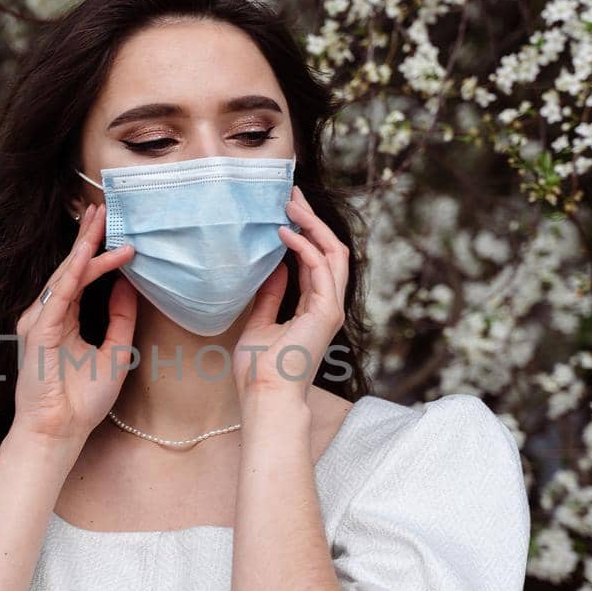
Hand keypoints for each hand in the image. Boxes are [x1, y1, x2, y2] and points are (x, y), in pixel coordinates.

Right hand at [10, 209, 136, 443]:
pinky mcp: (39, 330)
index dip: (98, 254)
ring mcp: (40, 320)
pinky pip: (59, 293)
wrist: (59, 431)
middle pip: (70, 267)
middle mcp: (47, 315)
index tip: (118, 234)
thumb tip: (129, 285)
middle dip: (87, 237)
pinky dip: (75, 272)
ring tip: (99, 220)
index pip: (80, 277)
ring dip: (83, 246)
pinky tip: (88, 253)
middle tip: (102, 208)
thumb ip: (120, 318)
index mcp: (62, 320)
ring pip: (65, 274)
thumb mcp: (114, 352)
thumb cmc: (82, 401)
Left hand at [232, 185, 347, 399]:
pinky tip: (284, 231)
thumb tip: (274, 268)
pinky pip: (321, 267)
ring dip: (312, 224)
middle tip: (291, 194)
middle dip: (312, 219)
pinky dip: (304, 245)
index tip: (285, 210)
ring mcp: (330, 308)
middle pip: (329, 251)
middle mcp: (327, 305)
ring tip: (289, 203)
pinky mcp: (326, 311)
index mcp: (314, 308)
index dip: (303, 232)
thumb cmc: (259, 370)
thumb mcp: (259, 323)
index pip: (315, 261)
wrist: (265, 396)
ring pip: (332, 253)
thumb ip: (270, 296)